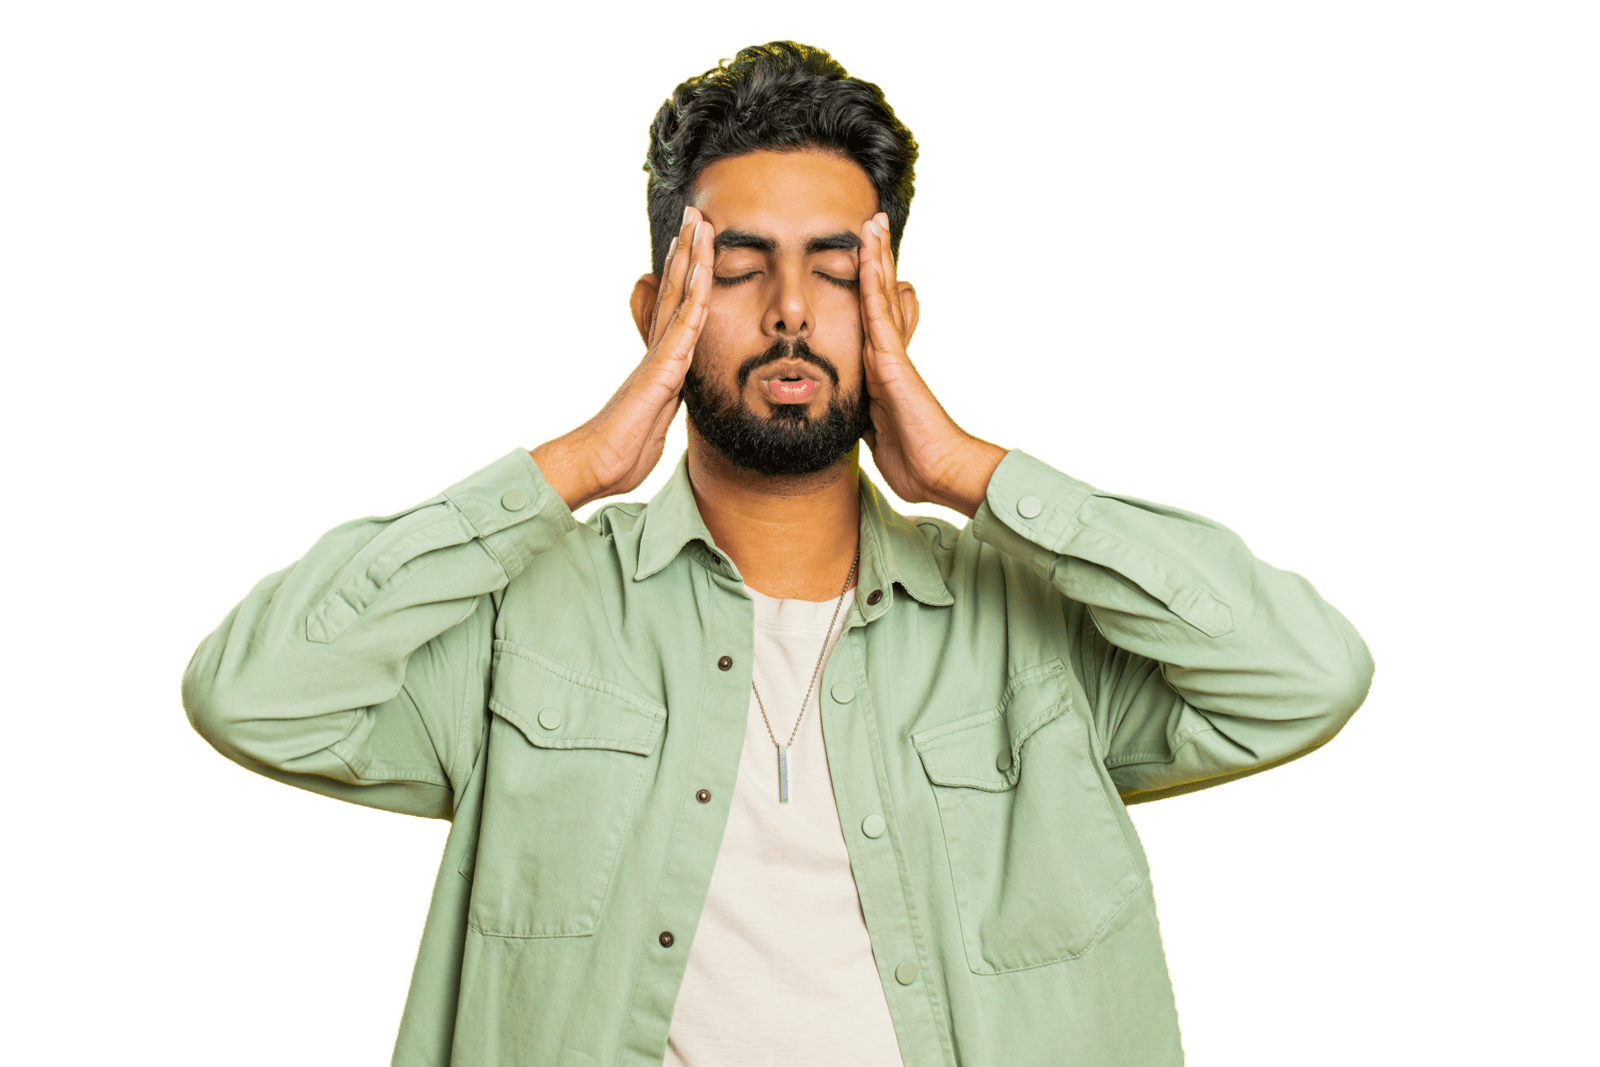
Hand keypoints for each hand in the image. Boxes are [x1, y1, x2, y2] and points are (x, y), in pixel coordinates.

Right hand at [530, 208, 713, 510]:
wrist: (597, 463)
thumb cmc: (622, 449)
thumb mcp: (654, 418)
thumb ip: (664, 397)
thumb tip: (670, 387)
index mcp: (660, 359)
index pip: (676, 307)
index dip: (685, 274)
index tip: (693, 243)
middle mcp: (658, 349)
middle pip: (675, 289)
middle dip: (687, 251)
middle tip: (695, 214)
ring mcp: (660, 355)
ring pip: (681, 297)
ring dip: (691, 258)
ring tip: (698, 223)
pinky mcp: (662, 369)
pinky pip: (683, 326)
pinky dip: (694, 295)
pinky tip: (702, 269)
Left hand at [857, 212, 1006, 519]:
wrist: (940, 472)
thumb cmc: (915, 461)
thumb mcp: (880, 434)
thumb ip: (870, 414)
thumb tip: (862, 413)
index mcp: (885, 371)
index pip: (876, 320)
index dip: (871, 288)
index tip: (865, 259)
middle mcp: (891, 356)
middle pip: (882, 297)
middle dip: (877, 260)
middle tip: (873, 224)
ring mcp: (894, 355)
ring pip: (880, 297)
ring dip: (875, 258)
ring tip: (872, 223)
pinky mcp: (893, 362)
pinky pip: (878, 316)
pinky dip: (871, 285)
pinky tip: (866, 257)